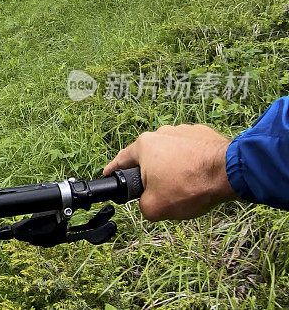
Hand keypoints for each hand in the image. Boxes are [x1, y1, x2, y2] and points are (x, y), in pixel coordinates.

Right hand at [103, 124, 237, 220]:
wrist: (231, 172)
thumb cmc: (189, 186)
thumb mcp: (154, 208)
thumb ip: (142, 206)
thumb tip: (147, 203)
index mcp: (144, 146)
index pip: (121, 160)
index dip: (112, 171)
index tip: (107, 175)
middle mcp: (162, 133)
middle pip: (149, 157)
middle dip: (151, 174)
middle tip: (159, 191)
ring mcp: (185, 131)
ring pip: (171, 153)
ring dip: (173, 167)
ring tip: (185, 185)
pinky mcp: (205, 134)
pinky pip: (192, 151)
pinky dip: (192, 162)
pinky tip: (200, 177)